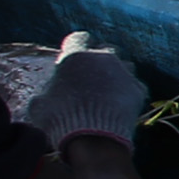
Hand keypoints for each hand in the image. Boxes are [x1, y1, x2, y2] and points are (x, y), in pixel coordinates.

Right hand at [24, 34, 146, 151]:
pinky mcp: (138, 88)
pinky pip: (133, 85)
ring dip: (116, 74)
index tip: (73, 62)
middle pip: (103, 49)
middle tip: (90, 78)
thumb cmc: (59, 119)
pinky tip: (119, 105)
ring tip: (107, 93)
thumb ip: (48, 89)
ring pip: (123, 65)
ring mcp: (124, 71)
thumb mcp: (39, 104)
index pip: (78, 39)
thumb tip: (51, 90)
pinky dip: (128, 92)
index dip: (75, 49)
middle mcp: (103, 57)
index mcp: (76, 55)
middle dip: (97, 61)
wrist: (93, 139)